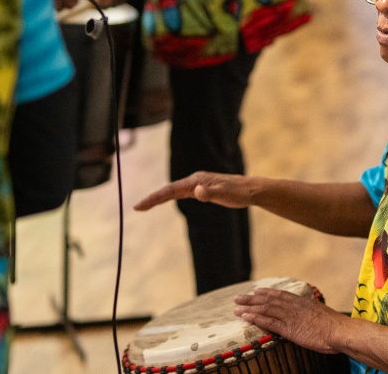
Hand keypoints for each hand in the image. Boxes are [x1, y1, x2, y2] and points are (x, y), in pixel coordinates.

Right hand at [132, 172, 254, 210]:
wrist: (251, 190)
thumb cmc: (238, 193)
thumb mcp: (224, 194)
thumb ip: (209, 193)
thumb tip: (196, 191)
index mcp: (196, 181)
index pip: (170, 190)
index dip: (154, 198)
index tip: (140, 206)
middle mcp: (195, 180)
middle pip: (169, 190)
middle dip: (153, 198)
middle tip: (137, 207)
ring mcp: (198, 183)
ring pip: (174, 191)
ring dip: (160, 197)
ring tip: (146, 205)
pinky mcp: (202, 188)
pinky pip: (182, 192)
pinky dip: (172, 196)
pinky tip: (168, 200)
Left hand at [233, 288, 346, 354]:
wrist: (340, 331)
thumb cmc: (334, 326)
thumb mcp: (321, 314)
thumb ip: (311, 312)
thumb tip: (307, 314)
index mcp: (302, 302)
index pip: (280, 295)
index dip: (266, 293)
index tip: (256, 291)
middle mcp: (294, 306)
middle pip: (269, 299)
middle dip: (252, 298)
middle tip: (238, 298)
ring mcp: (290, 316)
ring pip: (265, 308)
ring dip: (249, 307)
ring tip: (236, 307)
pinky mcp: (288, 328)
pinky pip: (268, 321)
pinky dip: (255, 317)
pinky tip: (245, 316)